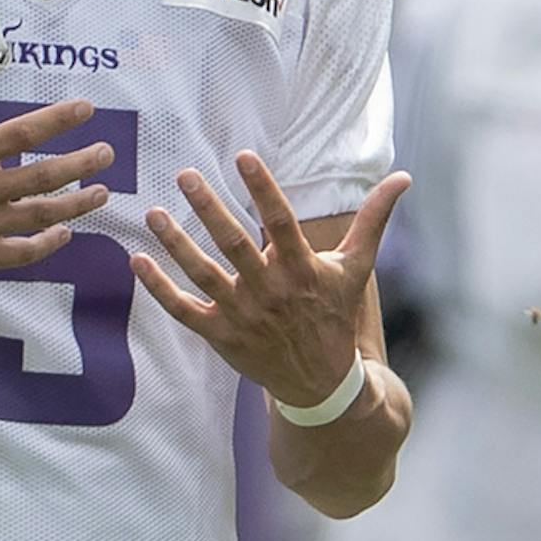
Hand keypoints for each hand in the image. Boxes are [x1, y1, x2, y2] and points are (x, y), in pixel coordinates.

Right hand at [0, 43, 117, 289]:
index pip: (17, 134)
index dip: (55, 120)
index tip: (86, 109)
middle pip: (40, 176)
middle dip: (79, 164)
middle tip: (107, 153)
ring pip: (38, 215)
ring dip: (74, 204)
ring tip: (101, 192)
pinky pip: (21, 252)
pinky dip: (46, 243)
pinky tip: (64, 232)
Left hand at [133, 151, 410, 407]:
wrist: (321, 383)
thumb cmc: (334, 315)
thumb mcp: (356, 268)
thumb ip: (373, 220)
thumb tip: (403, 178)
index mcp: (301, 269)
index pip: (281, 222)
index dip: (262, 189)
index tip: (243, 156)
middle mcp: (270, 291)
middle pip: (234, 244)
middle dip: (209, 207)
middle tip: (185, 174)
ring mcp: (243, 314)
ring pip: (203, 274)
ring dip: (176, 243)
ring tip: (154, 212)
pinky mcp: (221, 336)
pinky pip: (183, 310)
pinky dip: (159, 288)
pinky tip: (137, 260)